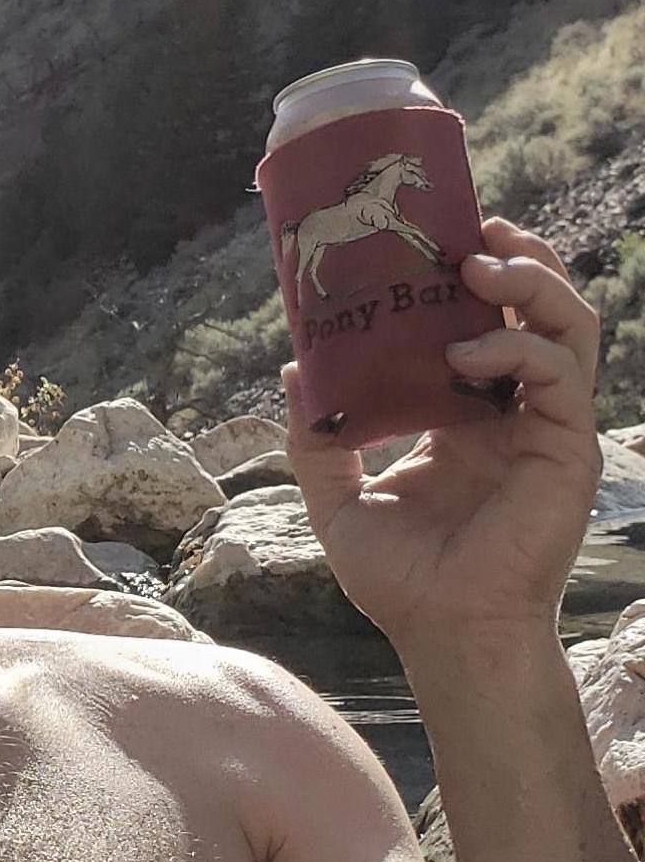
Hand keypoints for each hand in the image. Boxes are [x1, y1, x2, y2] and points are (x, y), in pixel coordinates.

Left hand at [283, 217, 602, 656]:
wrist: (441, 631)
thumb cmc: (399, 578)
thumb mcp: (336, 498)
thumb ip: (316, 437)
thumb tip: (293, 371)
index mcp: (463, 418)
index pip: (478, 326)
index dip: (465, 281)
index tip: (430, 240)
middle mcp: (510, 414)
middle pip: (535, 311)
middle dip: (514, 259)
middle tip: (471, 231)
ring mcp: (545, 427)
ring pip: (568, 326)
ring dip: (530, 282)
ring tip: (480, 263)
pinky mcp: (567, 446)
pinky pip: (559, 375)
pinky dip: (515, 348)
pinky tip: (465, 354)